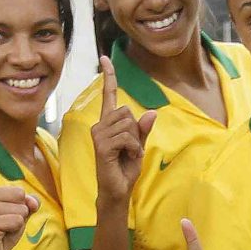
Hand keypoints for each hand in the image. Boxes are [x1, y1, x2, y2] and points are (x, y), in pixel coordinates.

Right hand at [0, 113, 39, 249]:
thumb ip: (26, 204)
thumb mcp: (17, 216)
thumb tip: (30, 200)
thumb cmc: (0, 236)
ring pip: (21, 207)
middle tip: (5, 224)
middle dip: (22, 211)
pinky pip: (18, 220)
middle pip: (20, 192)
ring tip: (3, 231)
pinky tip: (1, 237)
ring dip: (19, 222)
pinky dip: (16, 231)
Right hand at [93, 57, 157, 202]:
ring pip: (128, 124)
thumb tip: (151, 113)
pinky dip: (134, 149)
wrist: (117, 191)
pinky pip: (127, 138)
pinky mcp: (101, 145)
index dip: (108, 76)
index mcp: (108, 123)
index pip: (108, 95)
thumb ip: (143, 129)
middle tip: (130, 149)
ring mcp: (98, 134)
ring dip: (135, 142)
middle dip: (136, 131)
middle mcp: (100, 125)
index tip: (104, 58)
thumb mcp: (139, 145)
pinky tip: (127, 158)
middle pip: (127, 112)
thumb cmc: (125, 168)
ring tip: (127, 155)